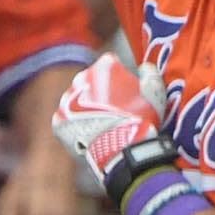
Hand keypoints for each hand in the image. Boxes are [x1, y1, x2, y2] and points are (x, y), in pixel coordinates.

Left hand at [50, 53, 168, 193]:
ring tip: (102, 125)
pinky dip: (76, 126)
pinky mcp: (58, 121)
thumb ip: (150, 73)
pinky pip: (67, 120)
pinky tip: (89, 134)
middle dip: (100, 93)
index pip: (110, 65)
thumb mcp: (155, 92)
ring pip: (77, 101)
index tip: (126, 94)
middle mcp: (81, 77)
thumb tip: (144, 68)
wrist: (121, 149)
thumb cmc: (141, 118)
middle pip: (90, 82)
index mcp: (105, 65)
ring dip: (86, 109)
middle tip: (113, 111)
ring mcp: (67, 99)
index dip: (119, 79)